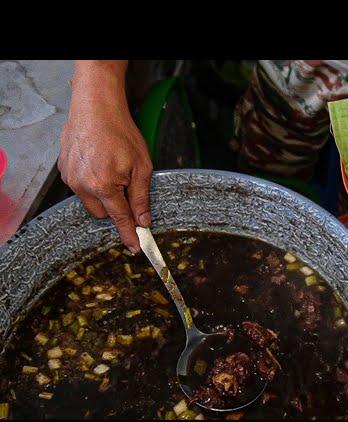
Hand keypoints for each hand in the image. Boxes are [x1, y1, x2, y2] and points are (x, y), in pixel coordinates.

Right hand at [58, 61, 152, 252]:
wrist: (96, 107)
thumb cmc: (120, 132)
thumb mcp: (141, 166)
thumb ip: (141, 197)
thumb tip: (143, 220)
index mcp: (104, 186)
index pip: (120, 219)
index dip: (129, 234)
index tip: (135, 247)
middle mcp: (82, 185)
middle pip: (103, 213)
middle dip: (117, 207)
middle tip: (127, 186)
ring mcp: (70, 178)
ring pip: (90, 201)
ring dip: (103, 194)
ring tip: (112, 169)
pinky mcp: (63, 170)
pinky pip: (80, 187)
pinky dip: (91, 182)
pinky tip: (99, 164)